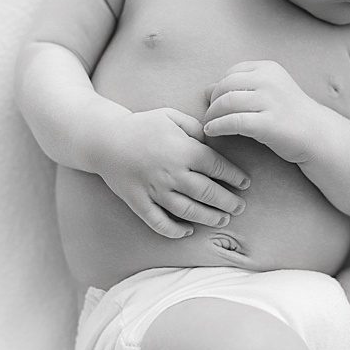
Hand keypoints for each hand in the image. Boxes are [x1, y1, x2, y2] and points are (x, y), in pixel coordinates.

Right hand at [97, 107, 249, 237]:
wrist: (103, 138)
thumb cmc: (143, 125)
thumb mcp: (172, 117)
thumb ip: (197, 129)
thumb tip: (216, 141)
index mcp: (183, 150)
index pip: (218, 168)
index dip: (235, 177)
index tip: (245, 183)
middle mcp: (171, 173)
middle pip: (208, 193)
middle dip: (228, 202)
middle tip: (240, 206)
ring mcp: (153, 189)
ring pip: (187, 211)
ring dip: (208, 218)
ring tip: (223, 219)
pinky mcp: (137, 201)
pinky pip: (158, 222)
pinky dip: (174, 230)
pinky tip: (188, 231)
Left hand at [203, 60, 330, 163]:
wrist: (318, 135)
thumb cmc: (290, 114)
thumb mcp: (268, 93)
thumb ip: (240, 88)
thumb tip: (206, 89)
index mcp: (269, 69)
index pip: (232, 73)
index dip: (219, 88)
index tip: (217, 103)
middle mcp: (269, 81)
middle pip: (225, 87)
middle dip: (212, 102)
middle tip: (209, 116)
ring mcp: (270, 101)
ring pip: (226, 103)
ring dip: (211, 115)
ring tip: (209, 125)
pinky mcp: (268, 123)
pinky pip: (233, 122)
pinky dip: (217, 126)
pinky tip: (212, 132)